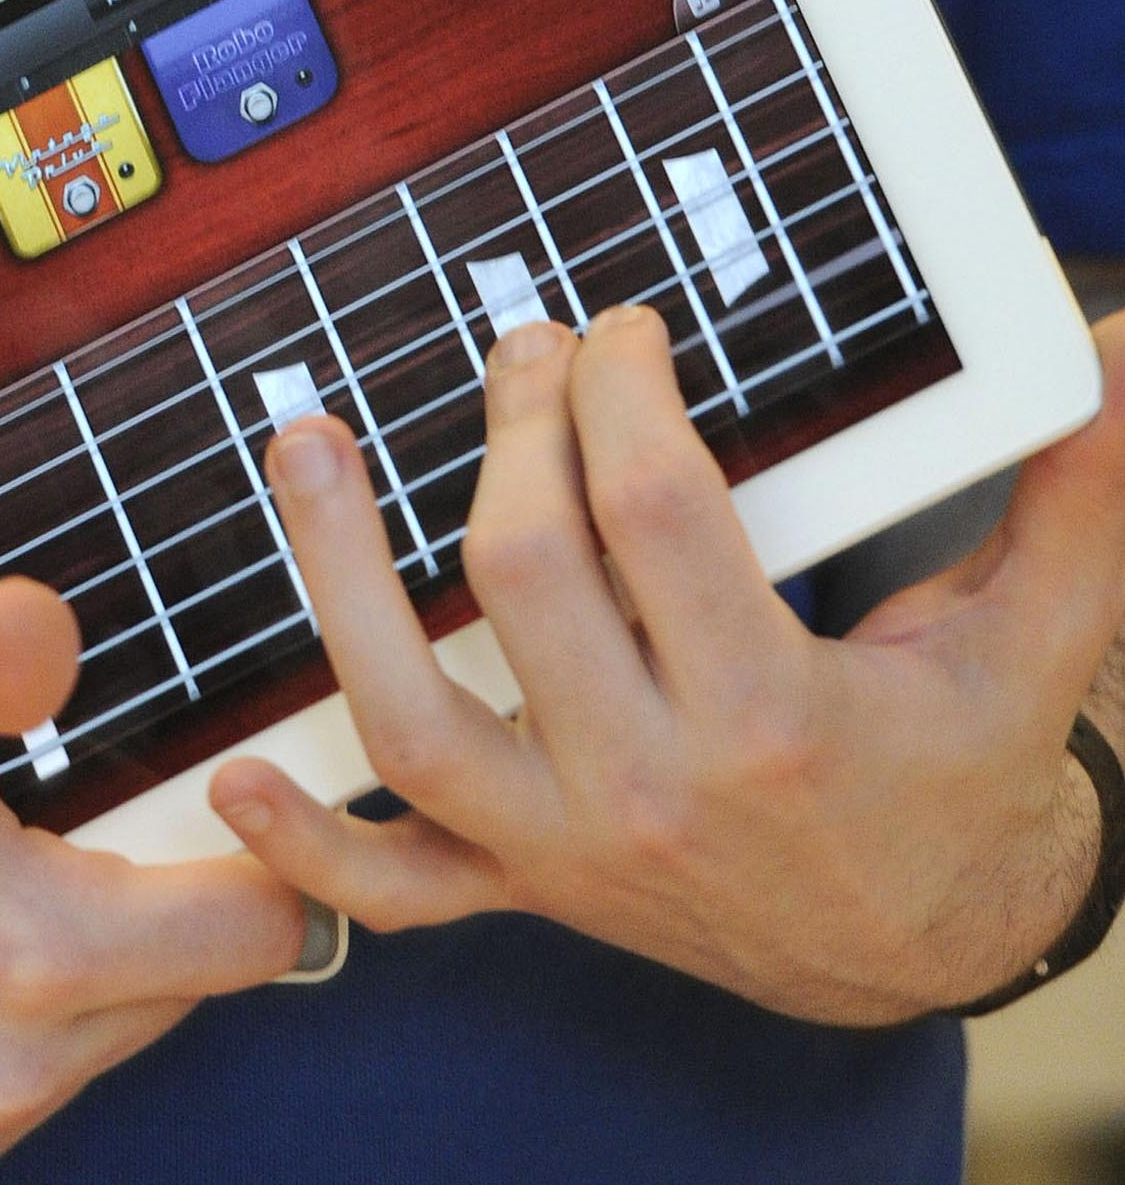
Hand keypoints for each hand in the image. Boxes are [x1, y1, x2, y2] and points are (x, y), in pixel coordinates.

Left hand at [209, 307, 1124, 1024]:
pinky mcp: (522, 883)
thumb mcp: (1036, 640)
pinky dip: (306, 842)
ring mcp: (566, 846)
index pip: (656, 509)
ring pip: (412, 714)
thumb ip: (1075, 499)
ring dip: (339, 579)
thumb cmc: (956, 771)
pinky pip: (390, 885)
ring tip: (304, 448)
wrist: (916, 941)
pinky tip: (235, 774)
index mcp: (774, 713)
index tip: (620, 331)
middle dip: (515, 433)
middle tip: (524, 350)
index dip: (622, 392)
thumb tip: (1120, 350)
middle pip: (526, 575)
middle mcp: (652, 785)